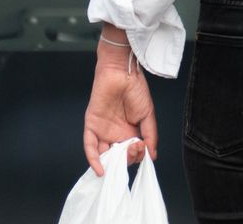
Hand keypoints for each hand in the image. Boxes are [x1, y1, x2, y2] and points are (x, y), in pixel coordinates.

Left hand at [82, 46, 156, 175]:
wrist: (123, 72)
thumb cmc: (136, 89)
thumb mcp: (148, 115)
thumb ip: (150, 136)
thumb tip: (151, 156)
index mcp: (129, 131)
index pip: (131, 153)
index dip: (137, 155)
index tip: (143, 148)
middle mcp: (115, 133)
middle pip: (118, 157)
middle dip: (127, 158)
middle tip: (135, 149)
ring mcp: (103, 131)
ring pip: (104, 155)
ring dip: (112, 163)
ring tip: (122, 159)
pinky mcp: (92, 126)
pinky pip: (90, 147)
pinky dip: (94, 160)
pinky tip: (101, 170)